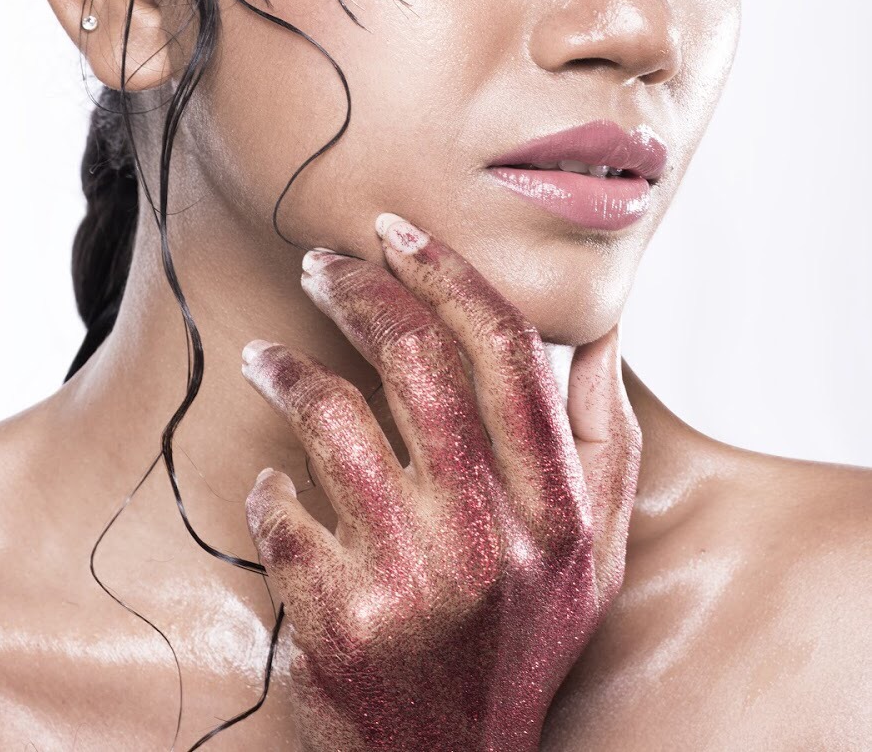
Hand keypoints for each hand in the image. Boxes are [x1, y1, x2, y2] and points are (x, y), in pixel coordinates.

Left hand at [241, 215, 641, 751]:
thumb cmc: (525, 640)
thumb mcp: (596, 551)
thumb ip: (604, 436)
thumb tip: (597, 330)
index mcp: (557, 508)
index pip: (505, 352)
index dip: (448, 274)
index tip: (398, 232)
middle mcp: (490, 537)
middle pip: (416, 365)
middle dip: (359, 293)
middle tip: (322, 267)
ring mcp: (412, 581)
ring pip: (335, 420)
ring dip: (288, 372)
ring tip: (266, 359)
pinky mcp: (339, 622)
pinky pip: (282, 514)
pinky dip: (270, 486)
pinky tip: (274, 483)